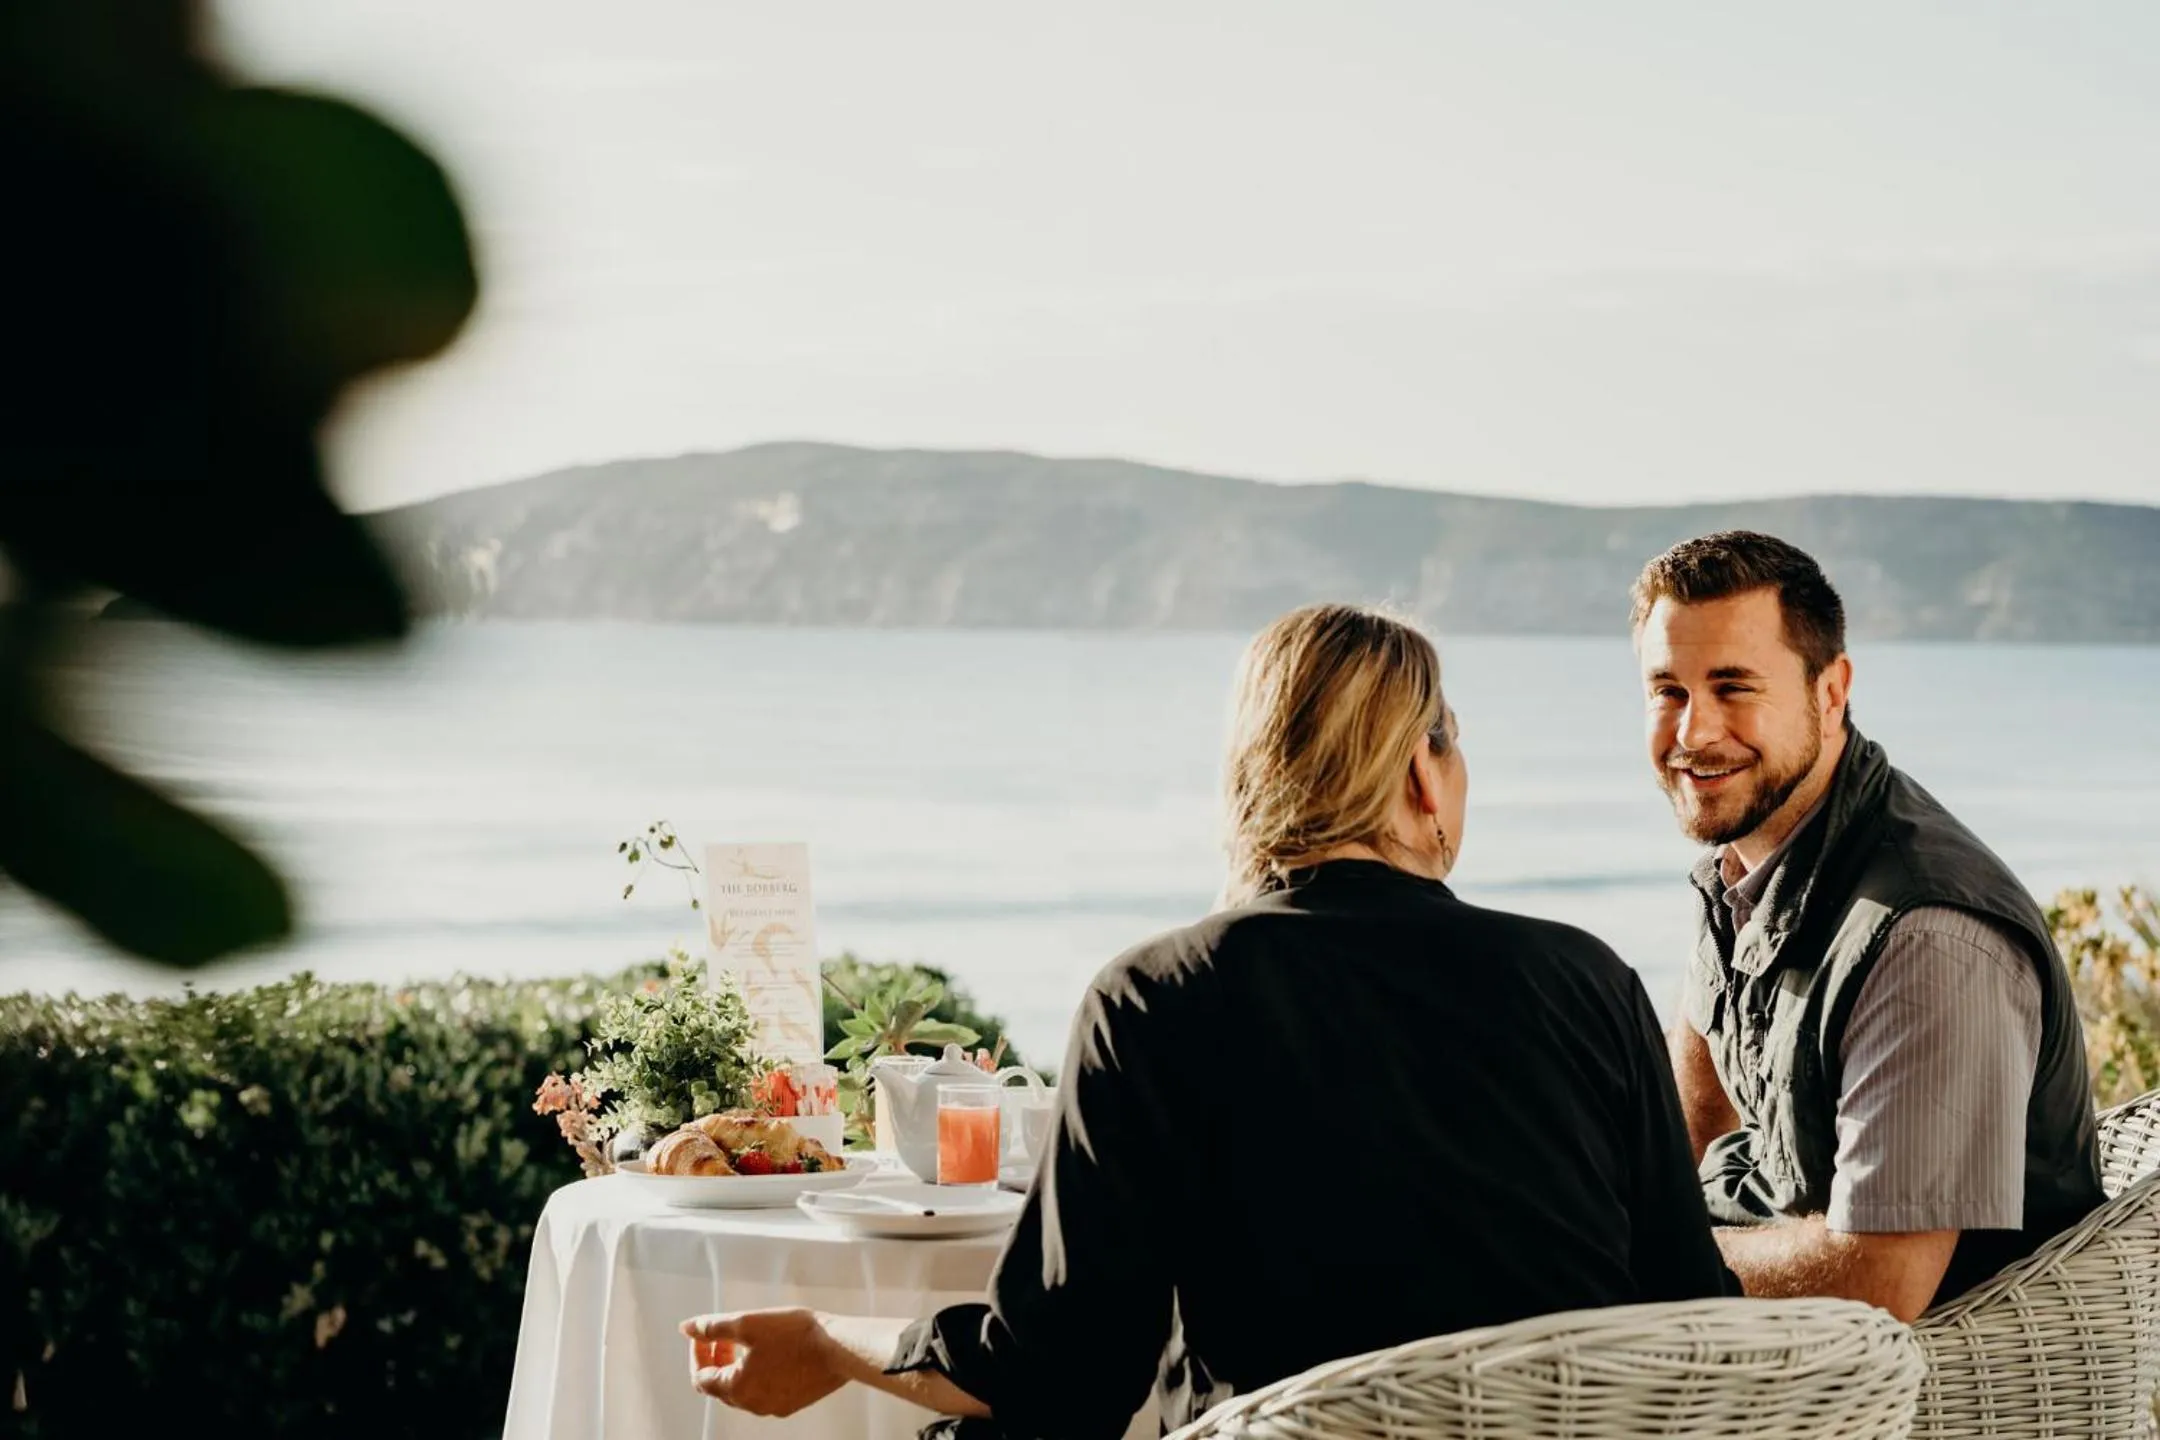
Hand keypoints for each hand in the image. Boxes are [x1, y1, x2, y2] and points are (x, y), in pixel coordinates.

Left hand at [680, 1308, 847, 1416]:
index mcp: (737, 1388)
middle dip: (716, 1359)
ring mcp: (773, 1407)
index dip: (697, 1353)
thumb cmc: (796, 1335)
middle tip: (724, 1335)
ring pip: (742, 1390)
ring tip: (748, 1341)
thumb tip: (687, 1328)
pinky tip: (771, 1353)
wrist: (839, 1349)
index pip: (700, 1377)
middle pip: (720, 1386)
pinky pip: (764, 1391)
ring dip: (736, 1367)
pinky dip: (757, 1374)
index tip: (705, 1334)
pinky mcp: (791, 1403)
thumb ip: (713, 1327)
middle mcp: (752, 1404)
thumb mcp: (748, 1323)